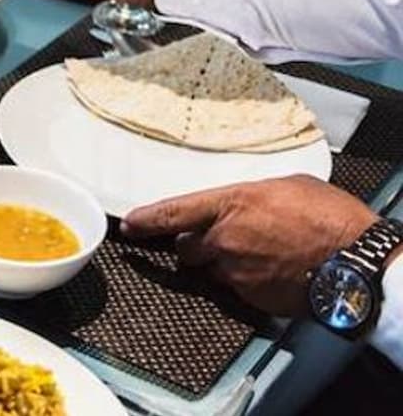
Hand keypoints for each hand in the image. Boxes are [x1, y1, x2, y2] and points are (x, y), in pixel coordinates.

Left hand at [122, 175, 378, 315]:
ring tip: (262, 254)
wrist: (356, 260)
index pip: (172, 212)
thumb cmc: (329, 219)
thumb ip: (250, 197)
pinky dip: (249, 281)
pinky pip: (237, 289)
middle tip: (227, 239)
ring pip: (213, 269)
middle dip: (197, 245)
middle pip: (187, 248)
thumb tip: (242, 205)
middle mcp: (225, 239)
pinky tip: (274, 270)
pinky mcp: (250, 297)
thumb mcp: (285, 188)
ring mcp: (236, 272)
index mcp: (230, 204)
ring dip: (225, 263)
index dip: (146, 219)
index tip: (129, 224)